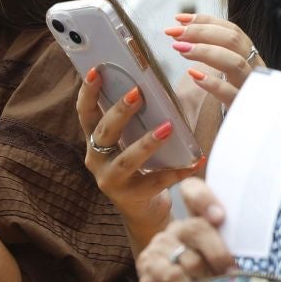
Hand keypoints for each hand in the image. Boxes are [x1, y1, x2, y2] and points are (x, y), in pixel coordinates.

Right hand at [76, 67, 201, 247]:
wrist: (142, 211)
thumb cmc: (138, 167)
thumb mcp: (128, 142)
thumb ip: (133, 121)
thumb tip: (153, 86)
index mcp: (95, 141)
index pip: (85, 113)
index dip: (88, 92)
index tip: (98, 70)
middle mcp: (96, 159)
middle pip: (104, 132)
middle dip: (120, 111)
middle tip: (138, 93)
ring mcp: (111, 181)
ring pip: (126, 160)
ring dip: (147, 142)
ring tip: (167, 127)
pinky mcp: (131, 197)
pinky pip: (156, 182)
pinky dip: (177, 171)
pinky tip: (194, 161)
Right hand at [135, 178, 238, 281]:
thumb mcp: (223, 269)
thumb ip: (234, 255)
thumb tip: (258, 253)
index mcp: (198, 223)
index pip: (193, 192)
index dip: (204, 198)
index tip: (219, 217)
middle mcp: (177, 229)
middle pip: (198, 227)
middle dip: (219, 254)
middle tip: (231, 275)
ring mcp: (160, 246)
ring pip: (189, 257)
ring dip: (206, 278)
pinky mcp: (149, 266)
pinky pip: (173, 274)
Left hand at [165, 12, 261, 108]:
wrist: (252, 129)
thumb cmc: (232, 96)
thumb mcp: (225, 72)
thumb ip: (212, 52)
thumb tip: (183, 33)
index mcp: (249, 56)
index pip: (231, 30)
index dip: (205, 20)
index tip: (179, 19)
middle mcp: (253, 67)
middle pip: (233, 40)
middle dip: (201, 32)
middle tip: (175, 33)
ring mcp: (250, 87)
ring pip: (235, 62)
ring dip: (205, 51)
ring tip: (181, 49)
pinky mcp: (243, 107)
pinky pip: (231, 93)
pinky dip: (212, 83)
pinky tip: (194, 76)